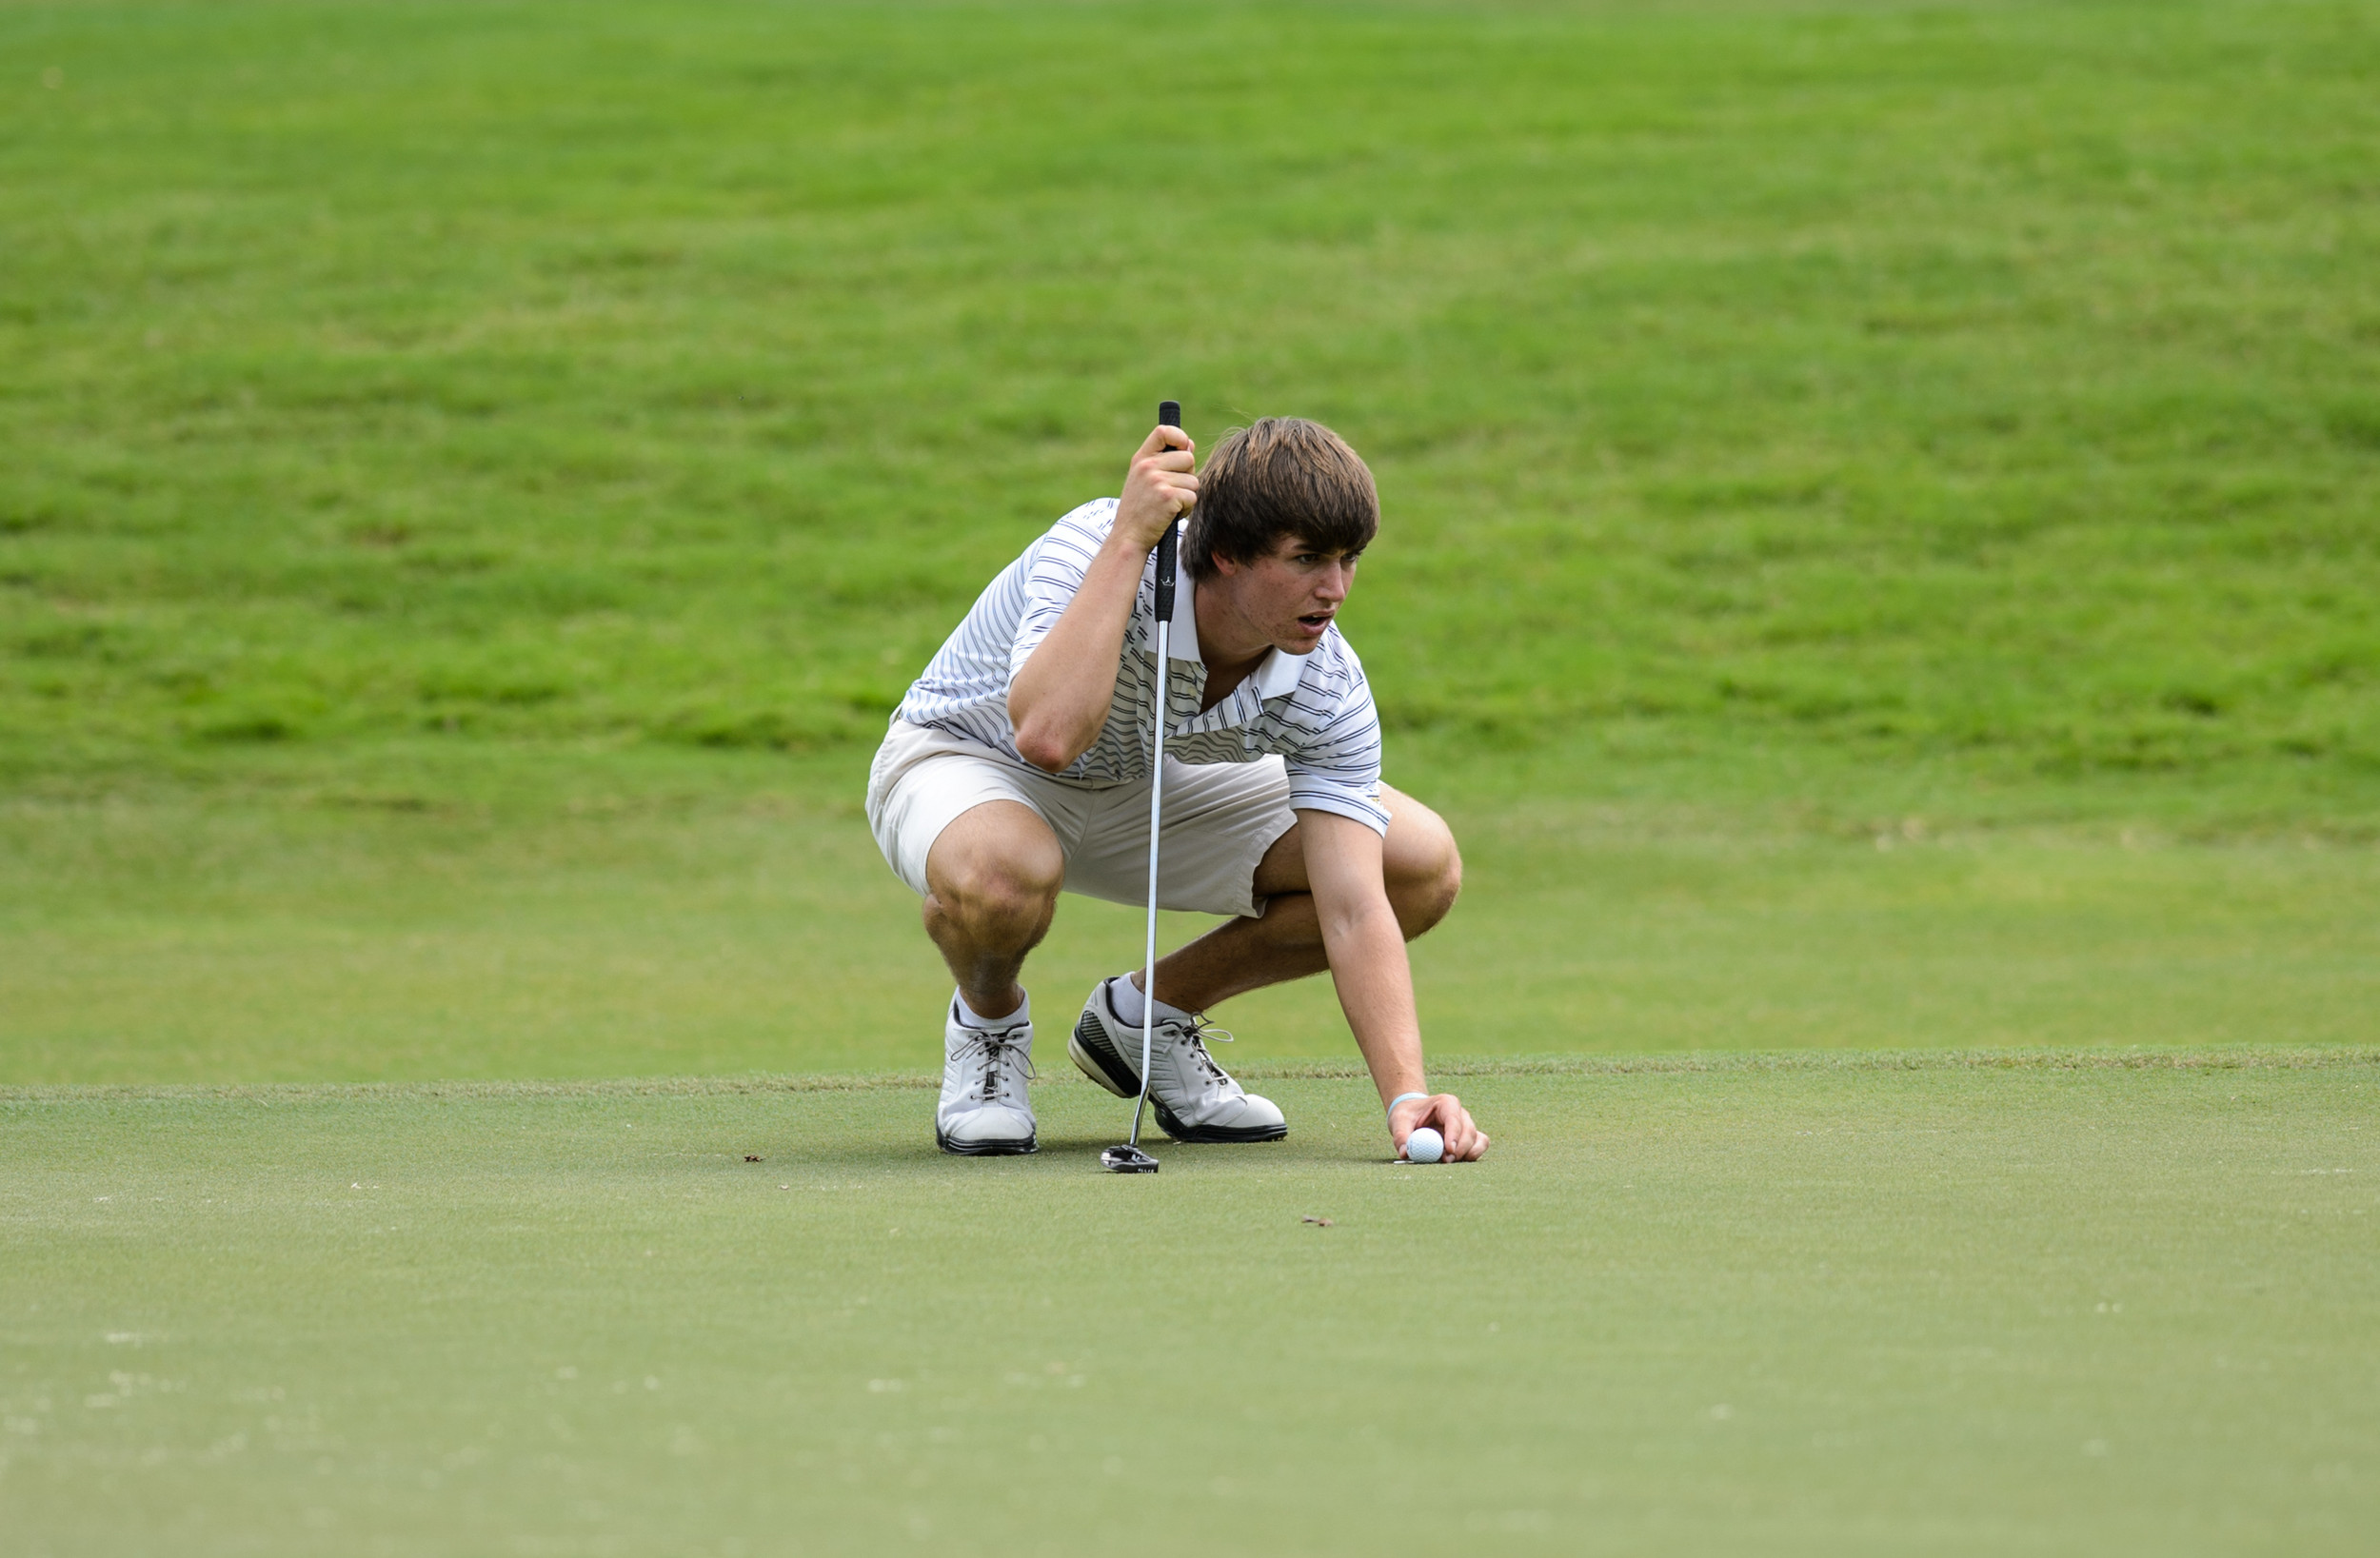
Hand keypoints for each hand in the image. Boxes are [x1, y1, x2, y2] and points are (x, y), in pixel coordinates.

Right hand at [1113, 423, 1197, 551]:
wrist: (1128, 537)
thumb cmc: (1140, 510)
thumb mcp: (1143, 480)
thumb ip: (1164, 461)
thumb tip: (1190, 444)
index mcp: (1141, 459)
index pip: (1164, 431)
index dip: (1179, 437)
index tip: (1183, 448)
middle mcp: (1148, 466)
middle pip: (1188, 458)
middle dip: (1187, 476)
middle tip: (1171, 491)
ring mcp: (1157, 481)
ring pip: (1194, 480)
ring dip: (1187, 495)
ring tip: (1169, 505)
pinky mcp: (1168, 497)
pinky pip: (1193, 496)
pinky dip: (1187, 509)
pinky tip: (1170, 514)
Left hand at [1390, 1092, 1488, 1161]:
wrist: (1413, 1116)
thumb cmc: (1407, 1115)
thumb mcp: (1399, 1121)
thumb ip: (1401, 1136)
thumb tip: (1405, 1153)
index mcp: (1446, 1103)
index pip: (1454, 1118)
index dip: (1454, 1134)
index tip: (1449, 1150)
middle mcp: (1460, 1114)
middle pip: (1468, 1131)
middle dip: (1460, 1149)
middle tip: (1446, 1161)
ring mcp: (1467, 1126)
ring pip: (1477, 1140)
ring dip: (1467, 1154)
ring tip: (1448, 1162)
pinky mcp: (1469, 1138)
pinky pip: (1480, 1146)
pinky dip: (1472, 1155)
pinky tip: (1459, 1162)